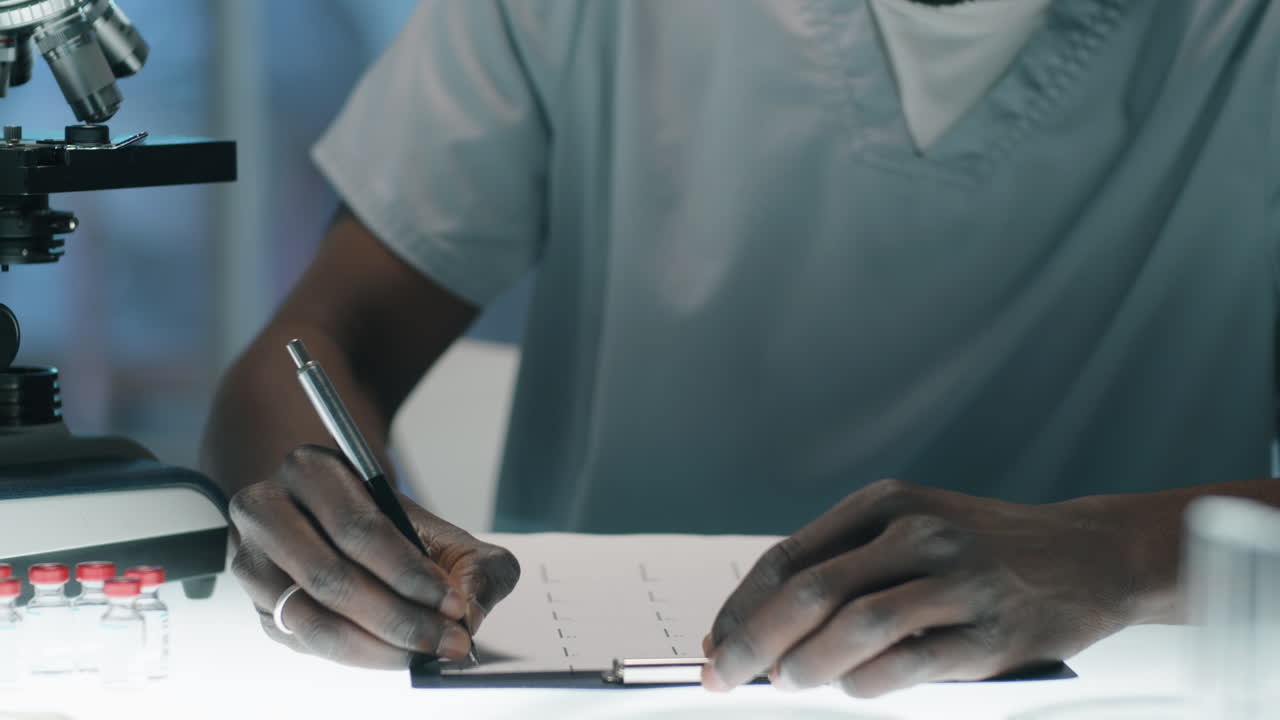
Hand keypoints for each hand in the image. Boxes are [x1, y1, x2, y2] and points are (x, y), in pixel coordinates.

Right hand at [228, 445, 520, 667]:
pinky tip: (391, 653)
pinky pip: (302, 641)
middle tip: (446, 639)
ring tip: (423, 652)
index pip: (359, 528)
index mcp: (312, 471)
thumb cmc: (391, 528)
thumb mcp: (441, 531)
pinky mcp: (257, 605)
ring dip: (375, 644)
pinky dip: (353, 654)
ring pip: (309, 617)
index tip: (454, 604)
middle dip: (399, 617)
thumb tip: (471, 611)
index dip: (409, 573)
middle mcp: (268, 511)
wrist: (339, 527)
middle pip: (330, 576)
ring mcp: (252, 561)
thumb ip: (475, 566)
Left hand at [703, 478, 1139, 696]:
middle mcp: (917, 533)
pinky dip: (865, 684)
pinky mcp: (988, 634)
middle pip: (810, 591)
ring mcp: (955, 581)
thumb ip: (846, 567)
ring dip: (804, 664)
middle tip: (725, 673)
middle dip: (754, 641)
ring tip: (787, 683)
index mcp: (885, 503)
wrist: (1088, 555)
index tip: (715, 642)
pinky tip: (851, 687)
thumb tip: (765, 627)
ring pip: (853, 627)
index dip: (742, 606)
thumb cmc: (985, 550)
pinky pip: (907, 665)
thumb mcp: (912, 528)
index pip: (789, 558)